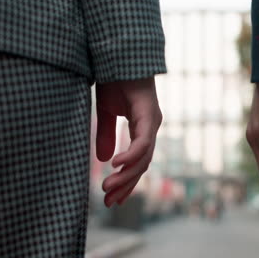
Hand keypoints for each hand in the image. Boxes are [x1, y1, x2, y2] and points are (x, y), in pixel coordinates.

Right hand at [95, 77, 161, 207]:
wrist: (119, 56)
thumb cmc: (115, 80)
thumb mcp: (106, 112)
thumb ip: (107, 135)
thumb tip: (106, 159)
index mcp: (142, 129)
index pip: (138, 161)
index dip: (127, 180)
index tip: (113, 197)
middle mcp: (151, 128)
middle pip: (142, 165)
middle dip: (126, 185)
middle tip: (109, 202)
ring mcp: (152, 122)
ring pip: (143, 157)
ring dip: (126, 175)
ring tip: (108, 188)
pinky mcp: (149, 115)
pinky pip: (142, 141)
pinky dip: (130, 155)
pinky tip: (115, 165)